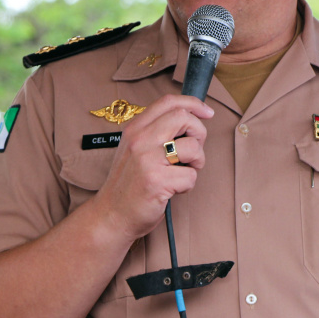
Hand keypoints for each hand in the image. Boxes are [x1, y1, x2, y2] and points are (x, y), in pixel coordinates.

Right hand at [95, 94, 213, 241]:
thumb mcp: (135, 149)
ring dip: (197, 162)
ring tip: (183, 172)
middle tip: (193, 151)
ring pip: (193, 146)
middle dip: (199, 133)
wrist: (111, 215)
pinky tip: (173, 189)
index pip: (168, 102)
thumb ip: (156, 132)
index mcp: (135, 129)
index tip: (207, 112)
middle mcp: (140, 140)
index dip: (193, 104)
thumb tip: (191, 120)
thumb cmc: (129, 184)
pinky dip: (188, 184)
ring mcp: (147, 160)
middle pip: (183, 117)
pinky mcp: (156, 181)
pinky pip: (191, 175)